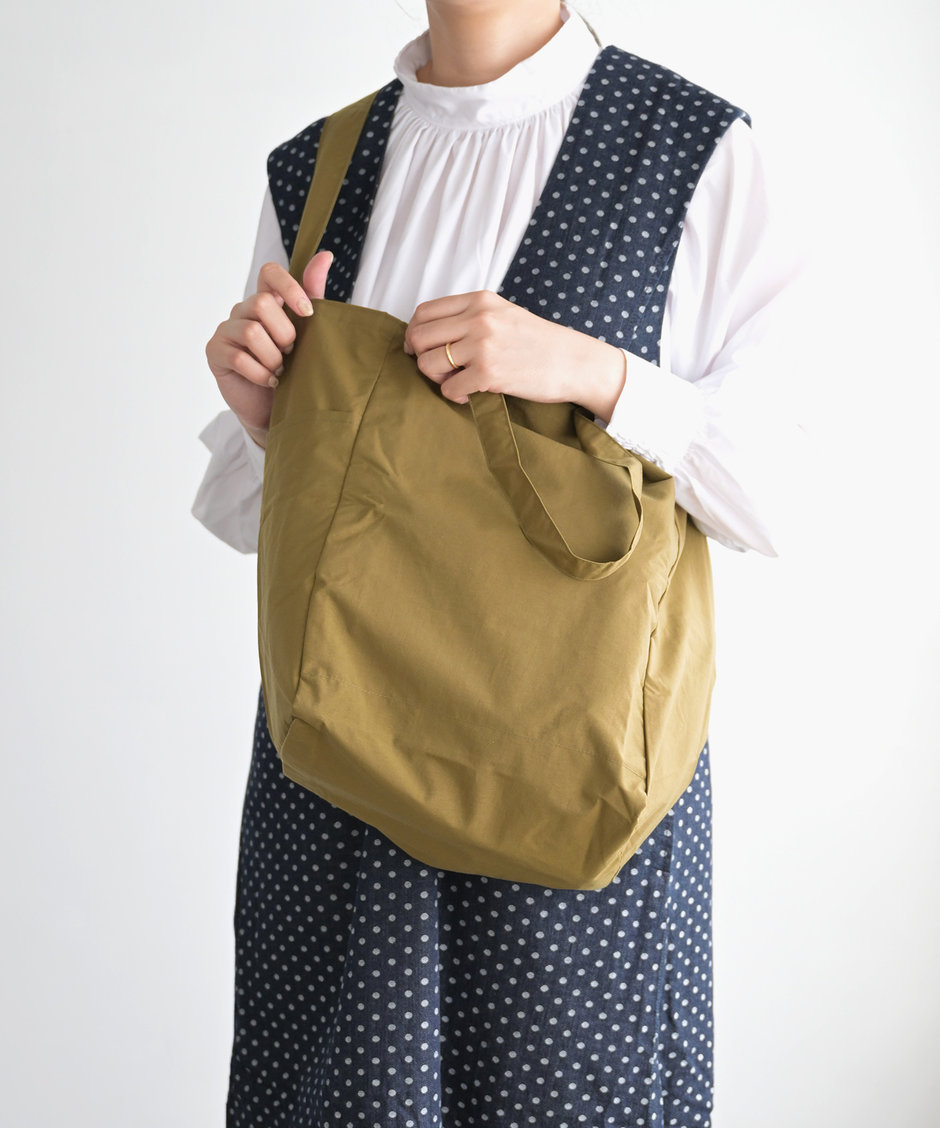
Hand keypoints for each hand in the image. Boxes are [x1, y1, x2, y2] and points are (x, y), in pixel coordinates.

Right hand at [205, 252, 332, 447]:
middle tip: (290, 354)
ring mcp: (226, 330)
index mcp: (267, 300)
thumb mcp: (309, 332)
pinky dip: (261, 373)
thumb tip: (325, 254)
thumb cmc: (295, 369)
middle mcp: (243, 310)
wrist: (278, 409)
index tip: (307, 312)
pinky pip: (239, 357)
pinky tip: (270, 381)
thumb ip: (313, 293)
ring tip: (280, 370)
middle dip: (284, 334)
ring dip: (273, 358)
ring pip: (252, 332)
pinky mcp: (215, 352)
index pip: (270, 272)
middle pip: (262, 303)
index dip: (289, 287)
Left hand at [402, 290, 626, 420]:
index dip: (414, 333)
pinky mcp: (489, 374)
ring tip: (457, 381)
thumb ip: (470, 316)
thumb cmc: (538, 342)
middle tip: (437, 369)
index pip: (424, 312)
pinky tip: (470, 394)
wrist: (573, 362)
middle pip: (420, 337)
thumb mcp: (503, 313)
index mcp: (479, 300)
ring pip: (429, 364)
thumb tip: (432, 332)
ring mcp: (483, 346)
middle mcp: (478, 319)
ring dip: (437, 378)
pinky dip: (454, 396)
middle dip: (421, 357)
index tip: (418, 347)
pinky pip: (449, 389)